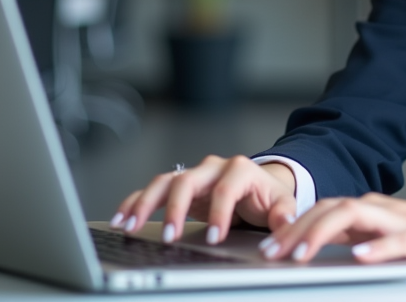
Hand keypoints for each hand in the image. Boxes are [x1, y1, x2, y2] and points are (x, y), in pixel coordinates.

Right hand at [112, 155, 297, 243]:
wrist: (258, 187)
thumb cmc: (267, 197)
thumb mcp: (282, 204)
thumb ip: (284, 214)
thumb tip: (284, 224)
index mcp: (239, 170)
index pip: (226, 189)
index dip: (220, 213)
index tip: (215, 238)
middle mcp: (212, 168)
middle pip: (187, 181)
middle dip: (176, 208)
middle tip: (170, 236)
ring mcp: (193, 175)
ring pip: (164, 182)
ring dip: (145, 204)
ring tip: (129, 227)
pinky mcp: (178, 186)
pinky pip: (152, 190)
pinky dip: (135, 202)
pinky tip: (121, 220)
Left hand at [258, 193, 405, 271]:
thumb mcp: (393, 237)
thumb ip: (363, 238)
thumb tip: (325, 247)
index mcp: (373, 210)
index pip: (324, 211)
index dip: (292, 226)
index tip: (267, 246)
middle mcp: (383, 210)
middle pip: (331, 210)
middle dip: (295, 230)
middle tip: (269, 253)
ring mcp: (404, 223)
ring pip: (356, 218)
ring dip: (323, 233)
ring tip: (299, 253)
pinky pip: (398, 241)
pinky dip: (377, 247)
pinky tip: (360, 257)